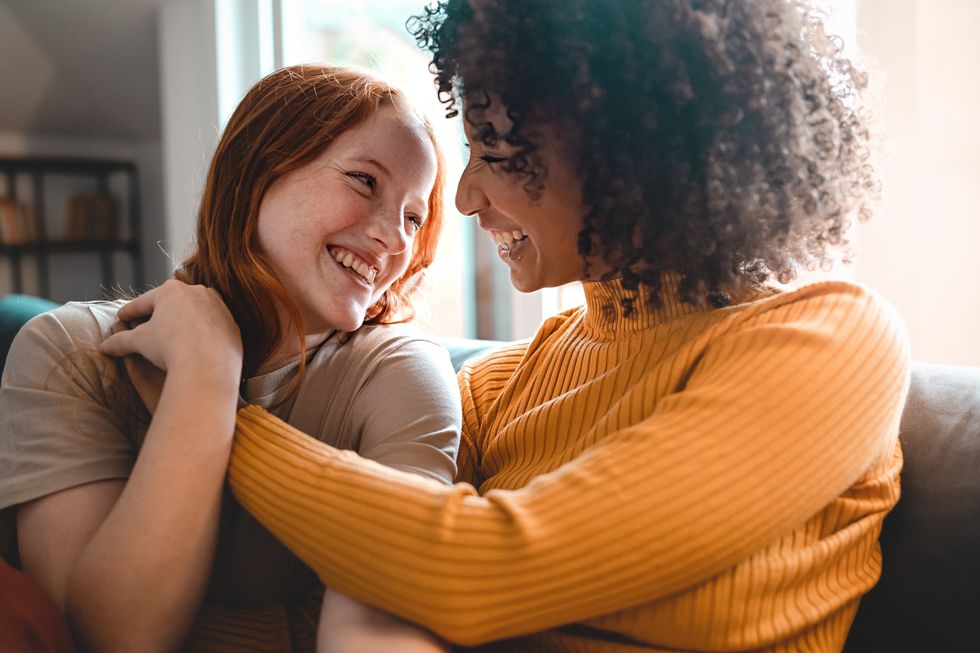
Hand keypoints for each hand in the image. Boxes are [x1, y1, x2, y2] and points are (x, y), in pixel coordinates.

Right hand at [100, 280, 242, 380]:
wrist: (208, 365)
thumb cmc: (171, 347)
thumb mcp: (140, 342)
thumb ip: (121, 341)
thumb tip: (104, 347)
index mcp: (171, 291)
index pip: (144, 302)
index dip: (130, 311)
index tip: (122, 316)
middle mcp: (197, 292)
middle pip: (172, 304)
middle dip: (159, 313)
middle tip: (147, 323)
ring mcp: (218, 306)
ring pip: (196, 313)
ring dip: (184, 321)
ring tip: (174, 333)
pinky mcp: (232, 323)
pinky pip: (213, 326)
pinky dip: (204, 333)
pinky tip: (197, 344)